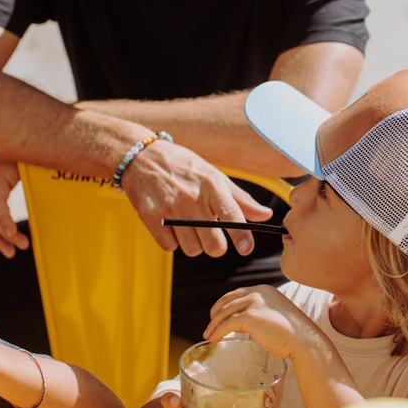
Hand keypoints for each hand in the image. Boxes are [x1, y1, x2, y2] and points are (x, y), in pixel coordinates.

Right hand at [122, 140, 272, 257]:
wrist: (141, 157)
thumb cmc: (182, 167)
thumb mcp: (214, 176)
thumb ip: (240, 199)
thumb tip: (265, 216)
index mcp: (211, 185)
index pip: (232, 215)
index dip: (241, 236)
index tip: (246, 248)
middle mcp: (192, 198)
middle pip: (213, 245)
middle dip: (215, 246)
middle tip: (210, 235)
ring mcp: (170, 209)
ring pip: (192, 249)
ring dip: (192, 243)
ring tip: (187, 225)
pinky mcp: (151, 217)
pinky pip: (170, 247)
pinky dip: (172, 241)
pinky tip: (170, 225)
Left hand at [205, 285, 319, 361]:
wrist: (304, 341)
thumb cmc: (293, 334)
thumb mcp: (276, 314)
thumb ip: (262, 312)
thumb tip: (247, 322)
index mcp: (264, 289)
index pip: (237, 293)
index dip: (224, 303)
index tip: (217, 314)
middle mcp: (258, 292)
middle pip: (227, 300)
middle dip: (215, 313)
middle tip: (210, 325)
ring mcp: (254, 302)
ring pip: (225, 312)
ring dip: (214, 324)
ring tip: (209, 335)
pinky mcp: (250, 316)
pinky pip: (227, 324)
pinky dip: (218, 332)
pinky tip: (214, 339)